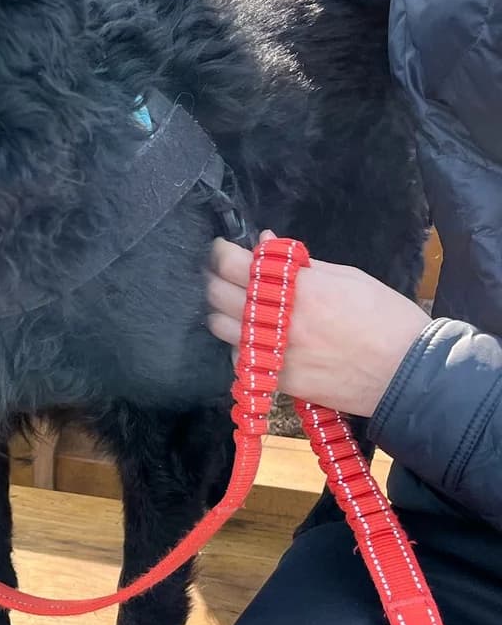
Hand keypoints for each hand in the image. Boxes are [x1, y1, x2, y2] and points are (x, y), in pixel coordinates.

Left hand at [207, 234, 429, 417]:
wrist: (408, 374)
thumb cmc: (385, 319)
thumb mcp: (348, 277)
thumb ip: (299, 263)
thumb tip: (265, 243)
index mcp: (297, 287)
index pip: (233, 264)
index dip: (221, 252)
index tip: (222, 250)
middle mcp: (278, 320)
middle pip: (217, 295)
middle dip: (217, 279)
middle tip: (227, 275)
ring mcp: (275, 353)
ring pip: (220, 328)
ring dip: (224, 313)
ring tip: (240, 307)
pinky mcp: (279, 381)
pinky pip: (239, 358)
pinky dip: (240, 346)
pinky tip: (256, 338)